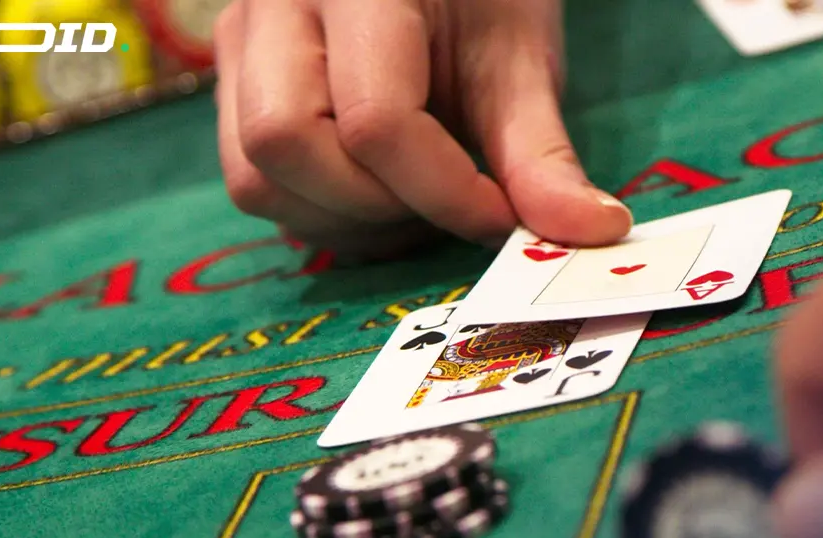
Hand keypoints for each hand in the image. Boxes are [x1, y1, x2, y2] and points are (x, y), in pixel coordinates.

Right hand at [213, 0, 630, 257]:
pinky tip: (378, 195)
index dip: (445, 191)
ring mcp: (240, 43)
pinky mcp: (232, 82)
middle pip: (284, 145)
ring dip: (341, 221)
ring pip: (254, 176)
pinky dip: (318, 213)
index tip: (501, 218)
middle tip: (447, 208)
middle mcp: (274, 6)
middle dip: (375, 207)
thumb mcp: (520, 60)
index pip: (376, 119)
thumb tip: (590, 231)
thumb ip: (541, 154)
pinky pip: (251, 179)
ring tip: (414, 205)